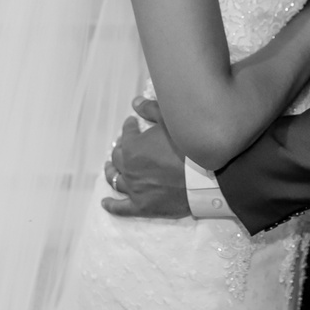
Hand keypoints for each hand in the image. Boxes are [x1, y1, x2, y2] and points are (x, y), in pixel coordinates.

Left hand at [102, 97, 189, 217]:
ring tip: (110, 169)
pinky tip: (105, 203)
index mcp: (133, 147)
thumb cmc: (189, 148)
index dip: (129, 127)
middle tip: (124, 145)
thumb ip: (150, 109)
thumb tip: (135, 102)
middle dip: (120, 148)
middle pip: (118, 157)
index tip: (133, 124)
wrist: (205, 179)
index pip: (127, 133)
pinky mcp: (142, 207)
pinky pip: (121, 208)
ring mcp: (134, 189)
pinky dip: (112, 206)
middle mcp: (128, 168)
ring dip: (111, 172)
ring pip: (115, 180)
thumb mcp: (171, 121)